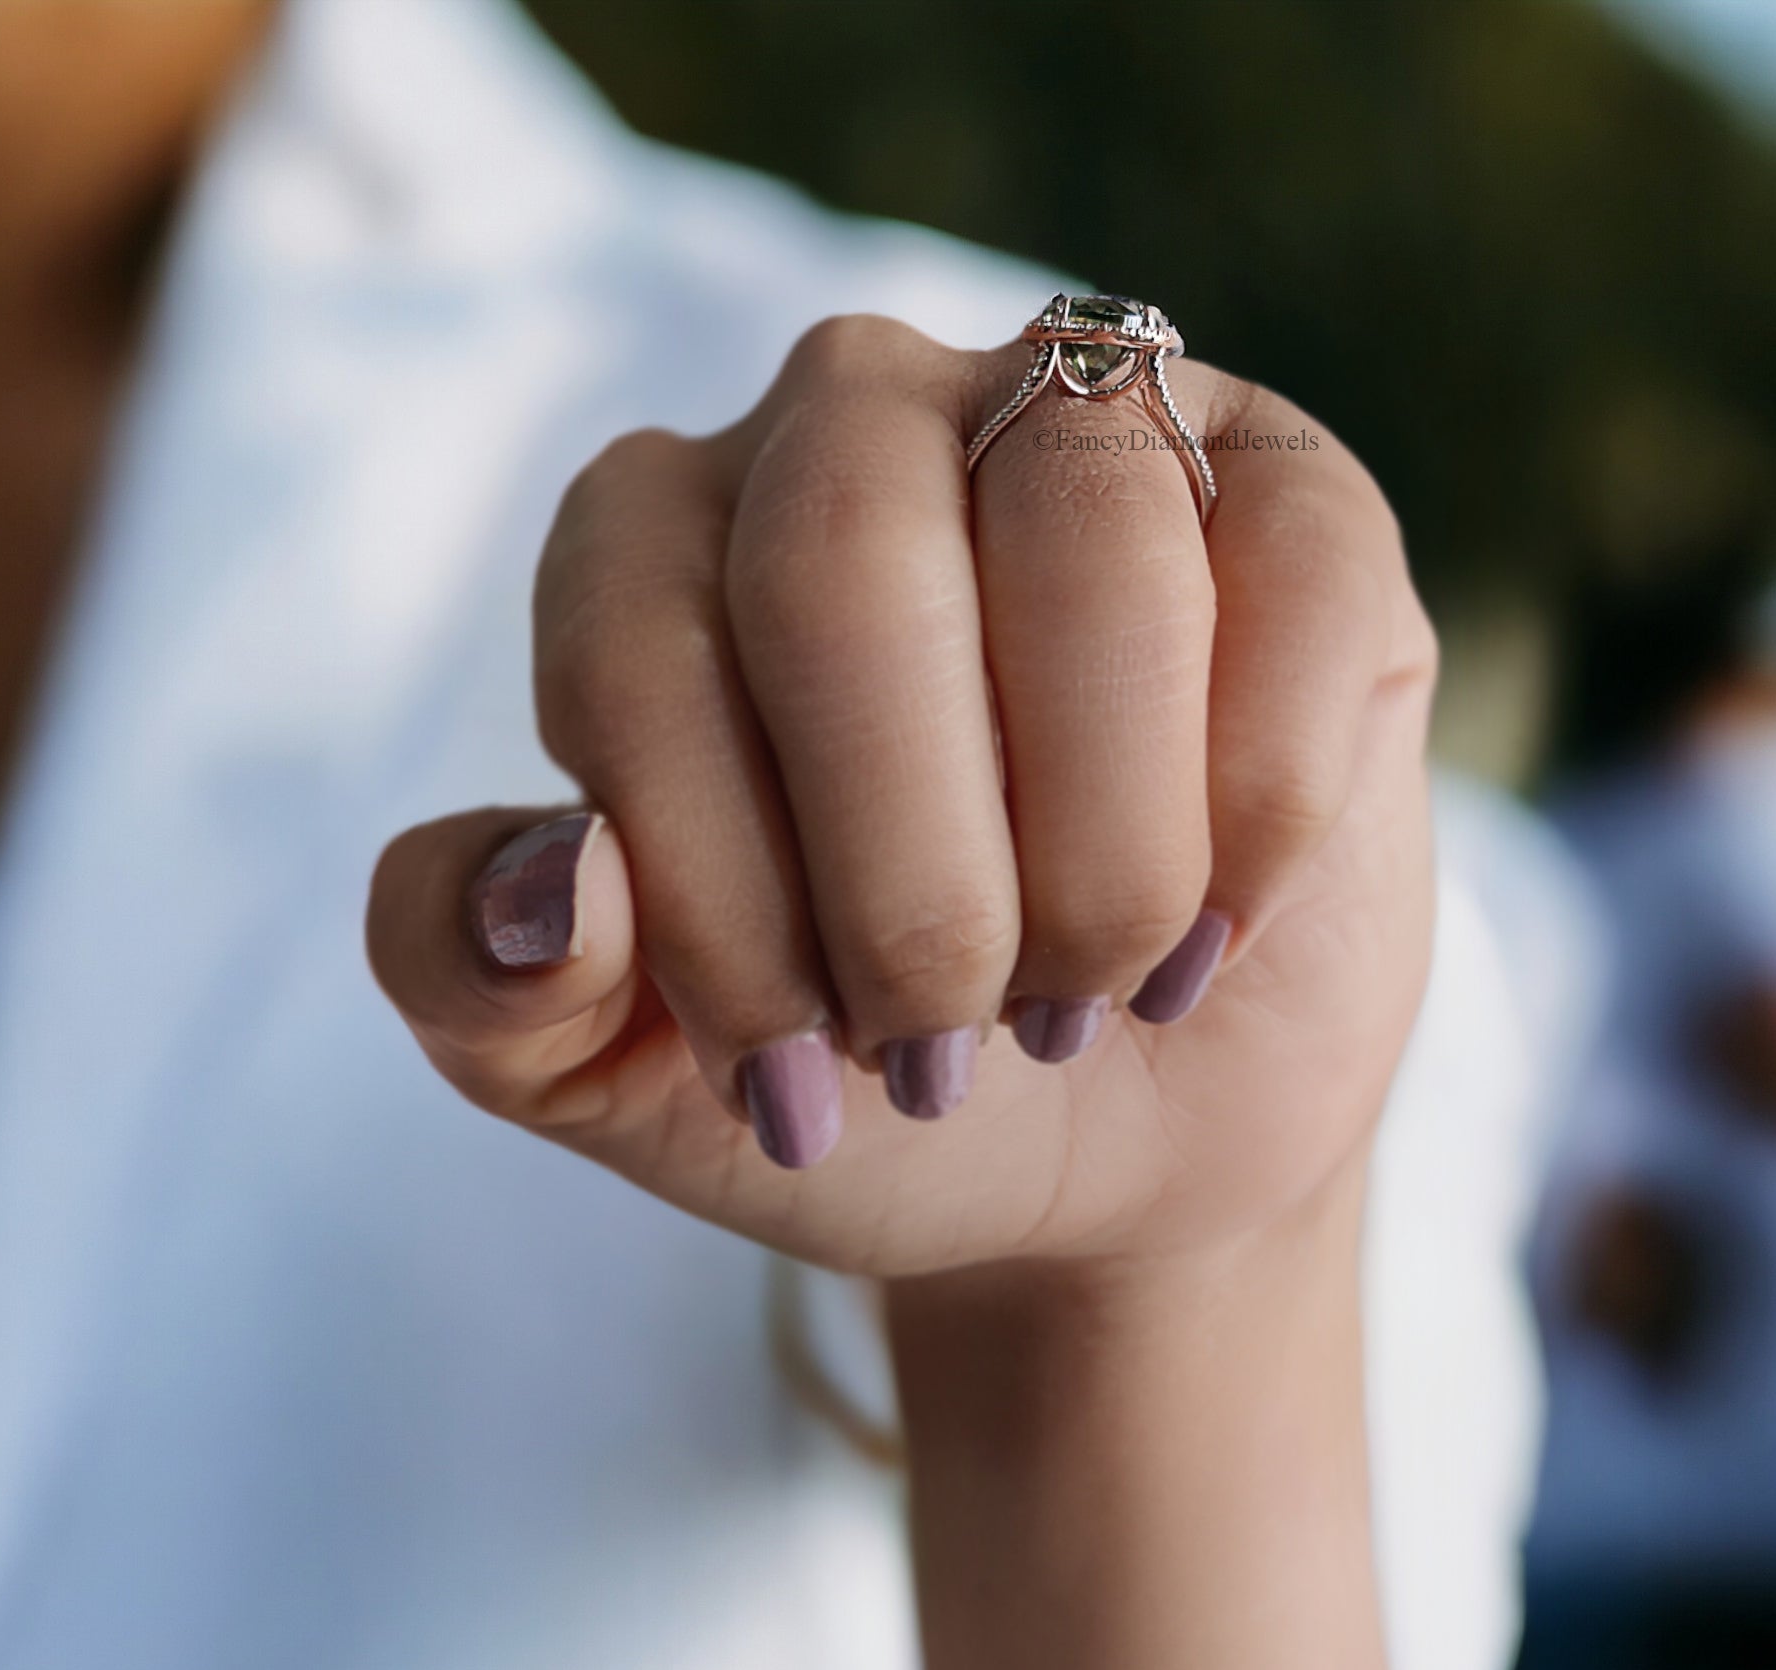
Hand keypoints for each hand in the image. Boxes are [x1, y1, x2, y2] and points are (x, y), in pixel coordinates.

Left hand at [368, 314, 1436, 1282]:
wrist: (1104, 1131)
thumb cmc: (849, 1070)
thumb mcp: (619, 1080)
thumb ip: (484, 982)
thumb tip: (542, 890)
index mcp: (650, 547)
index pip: (636, 656)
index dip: (719, 908)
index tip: (793, 1091)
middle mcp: (848, 431)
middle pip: (844, 559)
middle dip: (908, 884)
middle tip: (939, 1050)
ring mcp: (1079, 434)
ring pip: (1085, 537)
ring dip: (1094, 855)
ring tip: (1081, 997)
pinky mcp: (1289, 496)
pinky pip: (1291, 572)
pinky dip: (1255, 807)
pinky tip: (1217, 920)